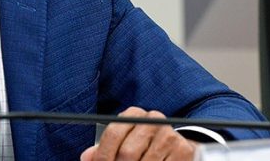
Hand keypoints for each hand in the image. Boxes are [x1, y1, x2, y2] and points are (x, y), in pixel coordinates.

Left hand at [80, 107, 197, 160]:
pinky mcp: (183, 150)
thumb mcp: (122, 142)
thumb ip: (103, 150)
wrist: (174, 146)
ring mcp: (169, 134)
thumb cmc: (141, 145)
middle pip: (127, 152)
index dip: (103, 156)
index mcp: (133, 114)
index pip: (112, 134)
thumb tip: (86, 158)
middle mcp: (152, 119)